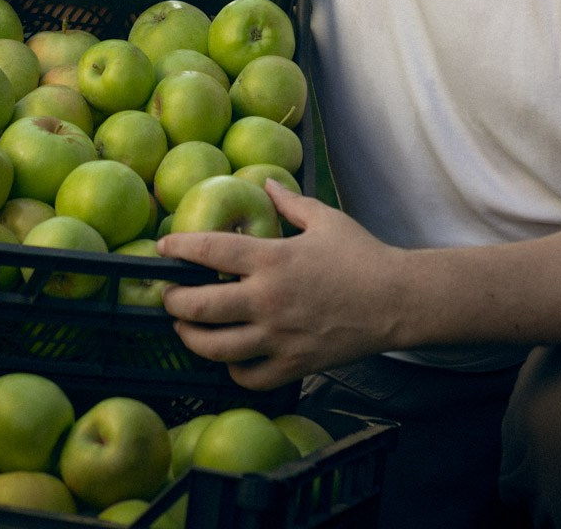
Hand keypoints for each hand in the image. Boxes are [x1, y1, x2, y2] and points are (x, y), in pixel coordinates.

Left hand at [156, 181, 409, 389]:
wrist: (399, 301)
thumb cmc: (362, 256)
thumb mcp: (325, 220)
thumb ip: (290, 202)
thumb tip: (266, 182)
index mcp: (273, 259)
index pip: (210, 250)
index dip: (178, 248)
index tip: (162, 248)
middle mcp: (268, 299)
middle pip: (199, 307)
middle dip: (173, 301)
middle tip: (168, 295)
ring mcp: (279, 337)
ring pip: (216, 349)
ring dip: (191, 339)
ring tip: (185, 329)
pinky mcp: (294, 364)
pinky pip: (249, 377)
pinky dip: (232, 371)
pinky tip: (230, 359)